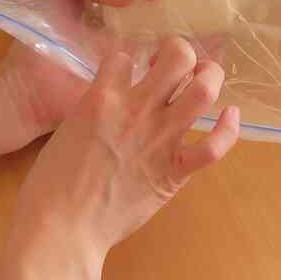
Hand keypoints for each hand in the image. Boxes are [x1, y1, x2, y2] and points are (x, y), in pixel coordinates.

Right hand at [11, 40, 239, 277]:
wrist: (63, 227)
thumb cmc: (51, 184)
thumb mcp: (66, 130)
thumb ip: (92, 111)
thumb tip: (109, 105)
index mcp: (101, 98)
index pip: (125, 55)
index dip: (129, 59)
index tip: (130, 69)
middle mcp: (136, 110)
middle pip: (177, 57)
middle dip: (180, 52)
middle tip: (174, 65)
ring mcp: (160, 139)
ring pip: (203, 91)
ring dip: (209, 78)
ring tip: (203, 78)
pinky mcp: (175, 170)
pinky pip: (215, 146)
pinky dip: (228, 129)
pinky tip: (229, 116)